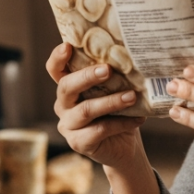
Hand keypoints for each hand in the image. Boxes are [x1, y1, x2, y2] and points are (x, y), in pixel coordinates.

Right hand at [46, 43, 147, 169]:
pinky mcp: (79, 143)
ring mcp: (68, 125)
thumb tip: (129, 57)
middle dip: (87, 76)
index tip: (67, 46)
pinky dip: (121, 123)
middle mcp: (63, 105)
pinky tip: (138, 119)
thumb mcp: (115, 91)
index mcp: (69, 88)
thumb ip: (113, 77)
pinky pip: (99, 130)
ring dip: (111, 102)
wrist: (125, 147)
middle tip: (108, 70)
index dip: (58, 58)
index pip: (55, 70)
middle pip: (67, 87)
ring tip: (132, 96)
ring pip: (85, 110)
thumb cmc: (119, 113)